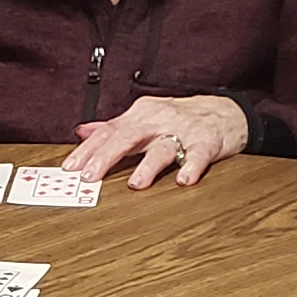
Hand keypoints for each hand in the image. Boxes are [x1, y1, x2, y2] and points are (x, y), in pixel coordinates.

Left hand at [65, 94, 248, 188]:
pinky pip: (199, 155)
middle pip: (128, 136)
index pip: (108, 131)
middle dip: (107, 156)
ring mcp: (183, 131)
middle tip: (90, 176)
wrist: (226, 112)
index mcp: (141, 114)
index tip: (70, 168)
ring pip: (163, 147)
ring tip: (135, 184)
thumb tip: (82, 132)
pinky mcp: (207, 142)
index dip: (88, 149)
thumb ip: (114, 127)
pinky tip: (184, 180)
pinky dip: (192, 167)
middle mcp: (159, 120)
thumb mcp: (145, 117)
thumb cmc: (180, 118)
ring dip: (148, 166)